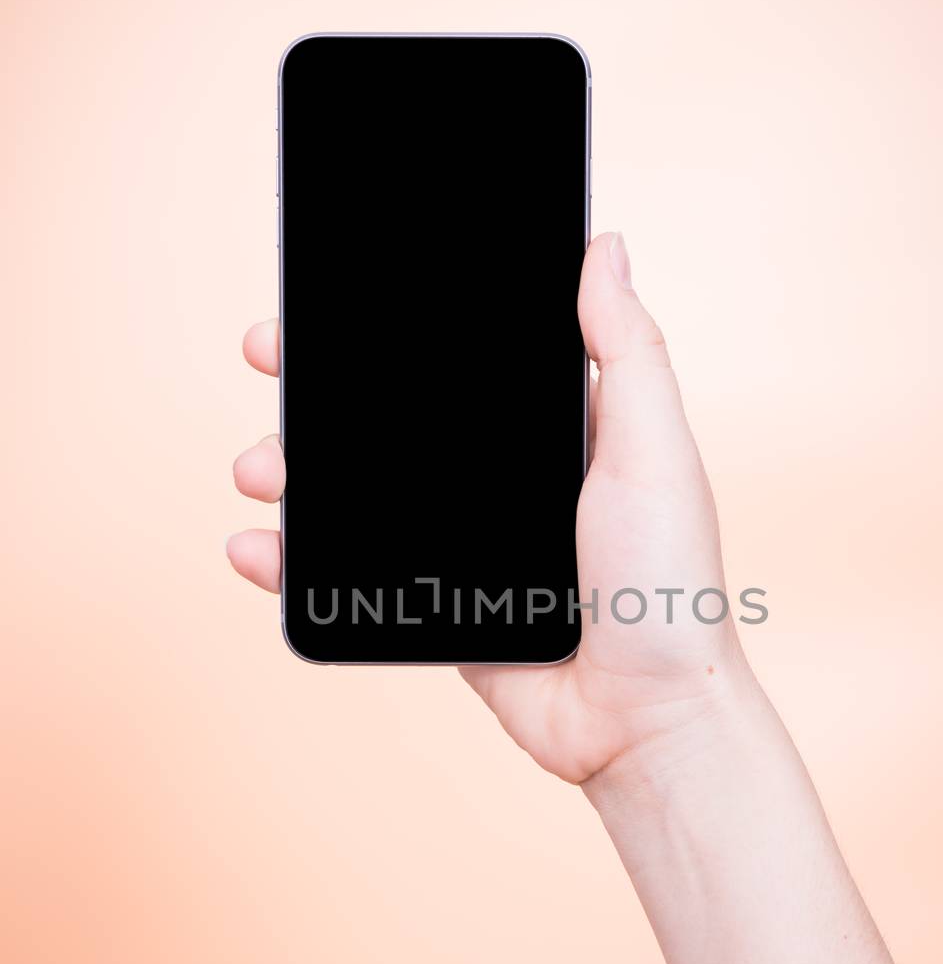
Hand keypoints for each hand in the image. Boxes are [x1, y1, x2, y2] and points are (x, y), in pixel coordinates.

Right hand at [228, 231, 749, 782]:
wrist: (643, 719)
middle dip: (321, 387)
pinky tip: (255, 548)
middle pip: (390, 417)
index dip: (395, 323)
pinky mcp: (434, 605)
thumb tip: (605, 243)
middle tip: (270, 357)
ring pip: (357, 491)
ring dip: (294, 470)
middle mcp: (500, 478)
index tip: (335, 290)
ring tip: (261, 469)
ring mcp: (462, 543)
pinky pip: (350, 575)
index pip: (458, 358)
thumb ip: (626, 350)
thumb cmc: (667, 583)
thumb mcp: (653, 449)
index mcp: (551, 428)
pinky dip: (293, 563)